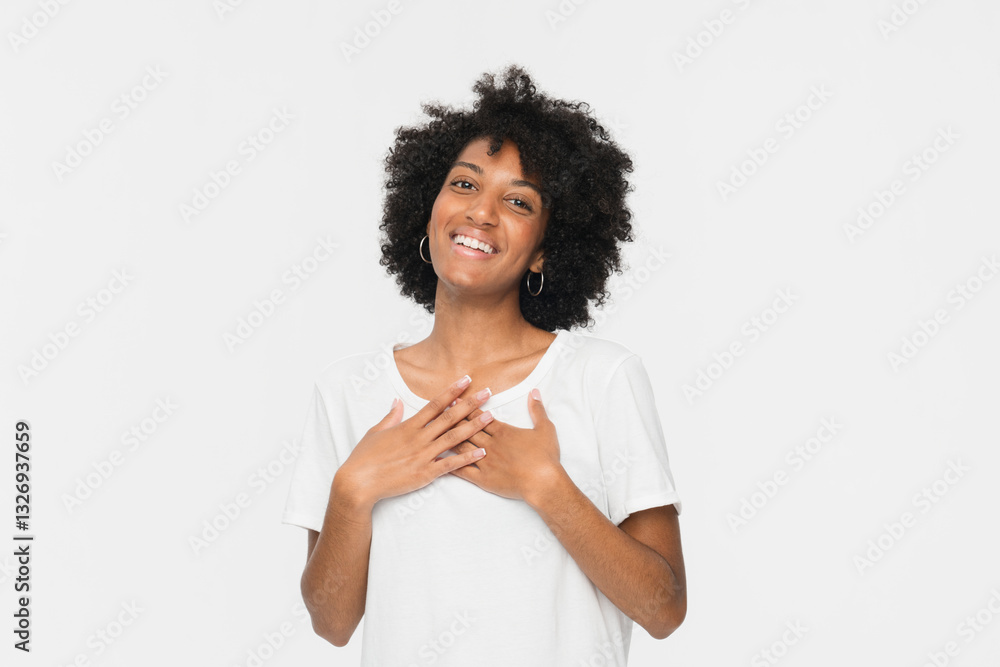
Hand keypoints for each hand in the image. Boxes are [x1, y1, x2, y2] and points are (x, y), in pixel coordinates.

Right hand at [334, 375, 494, 510]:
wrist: (358, 482)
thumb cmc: (364, 458)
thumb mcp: (375, 432)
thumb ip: (390, 417)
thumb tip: (396, 402)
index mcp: (408, 426)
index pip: (434, 404)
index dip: (452, 391)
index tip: (466, 380)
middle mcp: (419, 438)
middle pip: (449, 417)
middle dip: (469, 403)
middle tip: (487, 392)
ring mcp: (423, 456)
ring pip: (453, 438)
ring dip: (473, 426)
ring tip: (490, 416)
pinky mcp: (425, 473)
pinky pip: (450, 464)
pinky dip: (467, 458)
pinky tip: (482, 452)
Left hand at [442, 388, 563, 501]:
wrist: (543, 482)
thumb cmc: (546, 456)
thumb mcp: (545, 429)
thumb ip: (538, 410)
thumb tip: (535, 392)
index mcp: (503, 432)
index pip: (480, 417)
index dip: (467, 409)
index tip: (454, 401)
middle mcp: (491, 444)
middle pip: (467, 429)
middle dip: (453, 420)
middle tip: (439, 412)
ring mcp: (485, 462)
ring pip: (463, 447)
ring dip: (449, 438)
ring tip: (435, 432)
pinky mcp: (484, 479)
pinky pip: (464, 471)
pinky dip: (450, 465)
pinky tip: (439, 461)